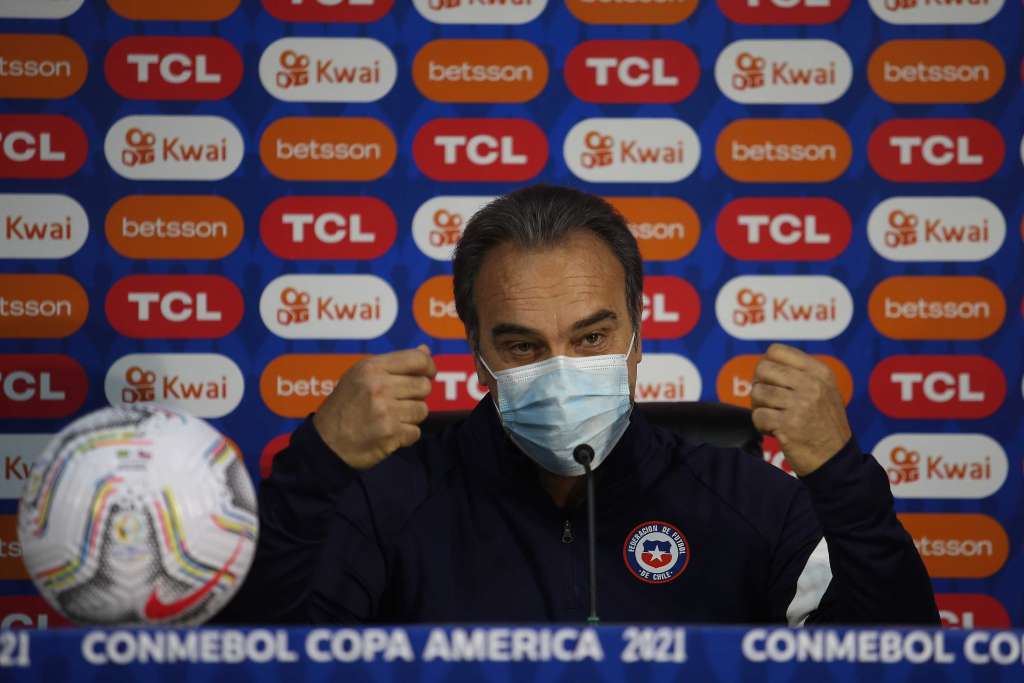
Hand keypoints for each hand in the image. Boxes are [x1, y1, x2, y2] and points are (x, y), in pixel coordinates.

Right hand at [312, 345, 436, 469]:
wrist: (325, 443)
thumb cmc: (343, 407)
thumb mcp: (360, 376)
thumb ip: (394, 363)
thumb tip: (425, 350)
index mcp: (371, 368)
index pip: (417, 359)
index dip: (429, 367)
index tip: (428, 374)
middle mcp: (379, 386)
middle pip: (423, 386)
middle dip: (416, 395)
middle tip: (399, 402)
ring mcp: (386, 411)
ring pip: (422, 409)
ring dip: (411, 416)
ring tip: (392, 418)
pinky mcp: (390, 434)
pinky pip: (416, 431)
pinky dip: (405, 435)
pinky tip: (389, 433)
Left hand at [750, 343, 851, 476]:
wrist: (836, 459)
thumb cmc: (825, 425)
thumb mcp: (824, 391)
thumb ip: (800, 374)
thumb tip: (765, 360)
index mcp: (820, 372)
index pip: (776, 351)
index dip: (767, 365)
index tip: (772, 381)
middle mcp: (811, 385)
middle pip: (762, 369)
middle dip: (760, 385)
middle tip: (770, 402)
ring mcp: (800, 404)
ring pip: (757, 392)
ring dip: (760, 408)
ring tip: (775, 417)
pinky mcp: (788, 425)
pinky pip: (758, 416)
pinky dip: (761, 426)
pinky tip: (775, 430)